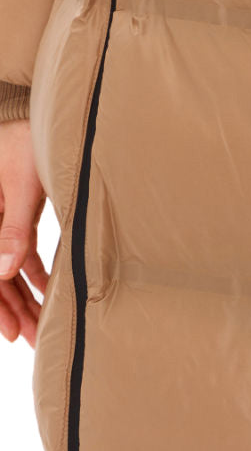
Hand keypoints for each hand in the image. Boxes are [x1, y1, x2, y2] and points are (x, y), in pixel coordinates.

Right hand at [0, 119, 48, 347]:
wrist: (32, 113)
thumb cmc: (25, 142)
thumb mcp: (22, 186)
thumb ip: (15, 228)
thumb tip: (4, 273)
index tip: (10, 332)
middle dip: (9, 309)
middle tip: (29, 337)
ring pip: (5, 267)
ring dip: (21, 296)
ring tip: (39, 323)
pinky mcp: (15, 214)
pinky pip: (18, 250)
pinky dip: (31, 272)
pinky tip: (47, 290)